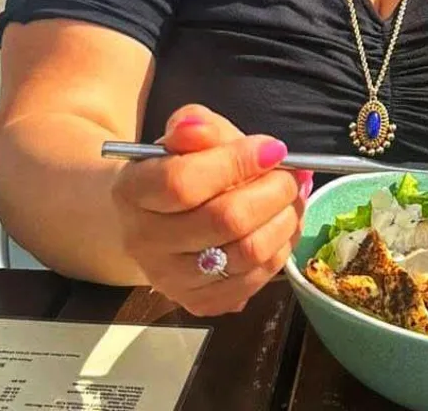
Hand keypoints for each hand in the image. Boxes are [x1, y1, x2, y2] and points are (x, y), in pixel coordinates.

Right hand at [110, 104, 311, 315]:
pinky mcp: (199, 303)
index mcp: (132, 191)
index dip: (236, 163)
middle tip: (294, 174)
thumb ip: (195, 126)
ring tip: (295, 195)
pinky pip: (255, 279)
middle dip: (273, 192)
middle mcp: (144, 241)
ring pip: (246, 253)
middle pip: (223, 220)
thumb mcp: (185, 133)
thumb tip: (200, 130)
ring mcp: (171, 279)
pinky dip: (281, 248)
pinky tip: (284, 222)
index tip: (274, 148)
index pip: (183, 181)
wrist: (159, 215)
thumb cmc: (179, 165)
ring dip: (284, 220)